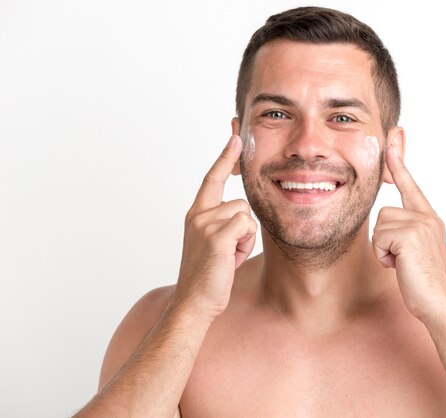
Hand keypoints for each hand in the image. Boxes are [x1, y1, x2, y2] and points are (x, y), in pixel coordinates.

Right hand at [175, 135, 256, 317]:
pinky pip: (247, 226)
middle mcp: (198, 214)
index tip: (235, 136)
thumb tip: (243, 213)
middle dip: (244, 227)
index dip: (225, 157)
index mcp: (196, 214)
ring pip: (246, 215)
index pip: (212, 178)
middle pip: (240, 201)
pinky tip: (230, 259)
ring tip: (228, 256)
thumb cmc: (209, 276)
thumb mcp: (215, 242)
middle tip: (229, 251)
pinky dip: (245, 244)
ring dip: (245, 238)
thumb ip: (224, 222)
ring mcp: (204, 223)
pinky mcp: (216, 236)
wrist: (195, 302)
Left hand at [372, 144, 445, 321]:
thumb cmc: (425, 283)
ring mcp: (421, 224)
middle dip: (384, 240)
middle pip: (383, 214)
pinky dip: (383, 256)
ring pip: (379, 226)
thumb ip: (409, 232)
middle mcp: (428, 217)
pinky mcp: (409, 235)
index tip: (391, 143)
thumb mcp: (418, 251)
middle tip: (402, 260)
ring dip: (383, 249)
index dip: (400, 166)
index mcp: (430, 219)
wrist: (440, 304)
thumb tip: (389, 224)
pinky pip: (379, 239)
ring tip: (403, 263)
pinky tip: (400, 266)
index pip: (411, 188)